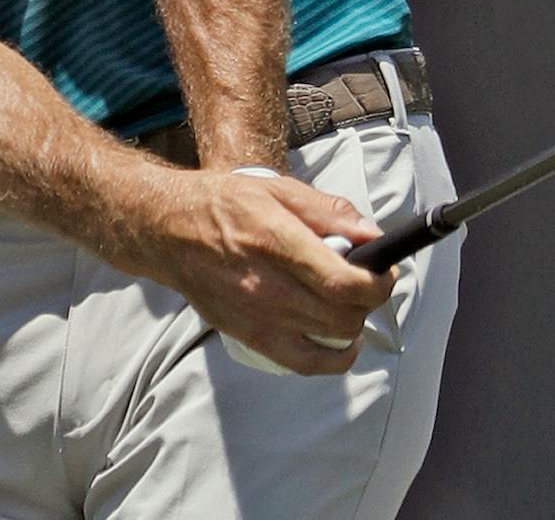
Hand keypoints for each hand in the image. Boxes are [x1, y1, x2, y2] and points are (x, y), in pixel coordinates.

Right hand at [132, 165, 396, 375]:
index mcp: (276, 241)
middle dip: (368, 301)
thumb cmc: (225, 203)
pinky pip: (305, 364)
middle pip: (344, 316)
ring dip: (353, 324)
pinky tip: (339, 340)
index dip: (378, 283)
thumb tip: (373, 236)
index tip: (385, 271)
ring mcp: (257, 318)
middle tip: (366, 282)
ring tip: (347, 303)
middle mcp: (267, 287)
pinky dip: (333, 358)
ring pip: (332, 341)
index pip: (344, 282)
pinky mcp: (249, 336)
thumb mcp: (278, 190)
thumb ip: (329, 213)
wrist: (170, 230)